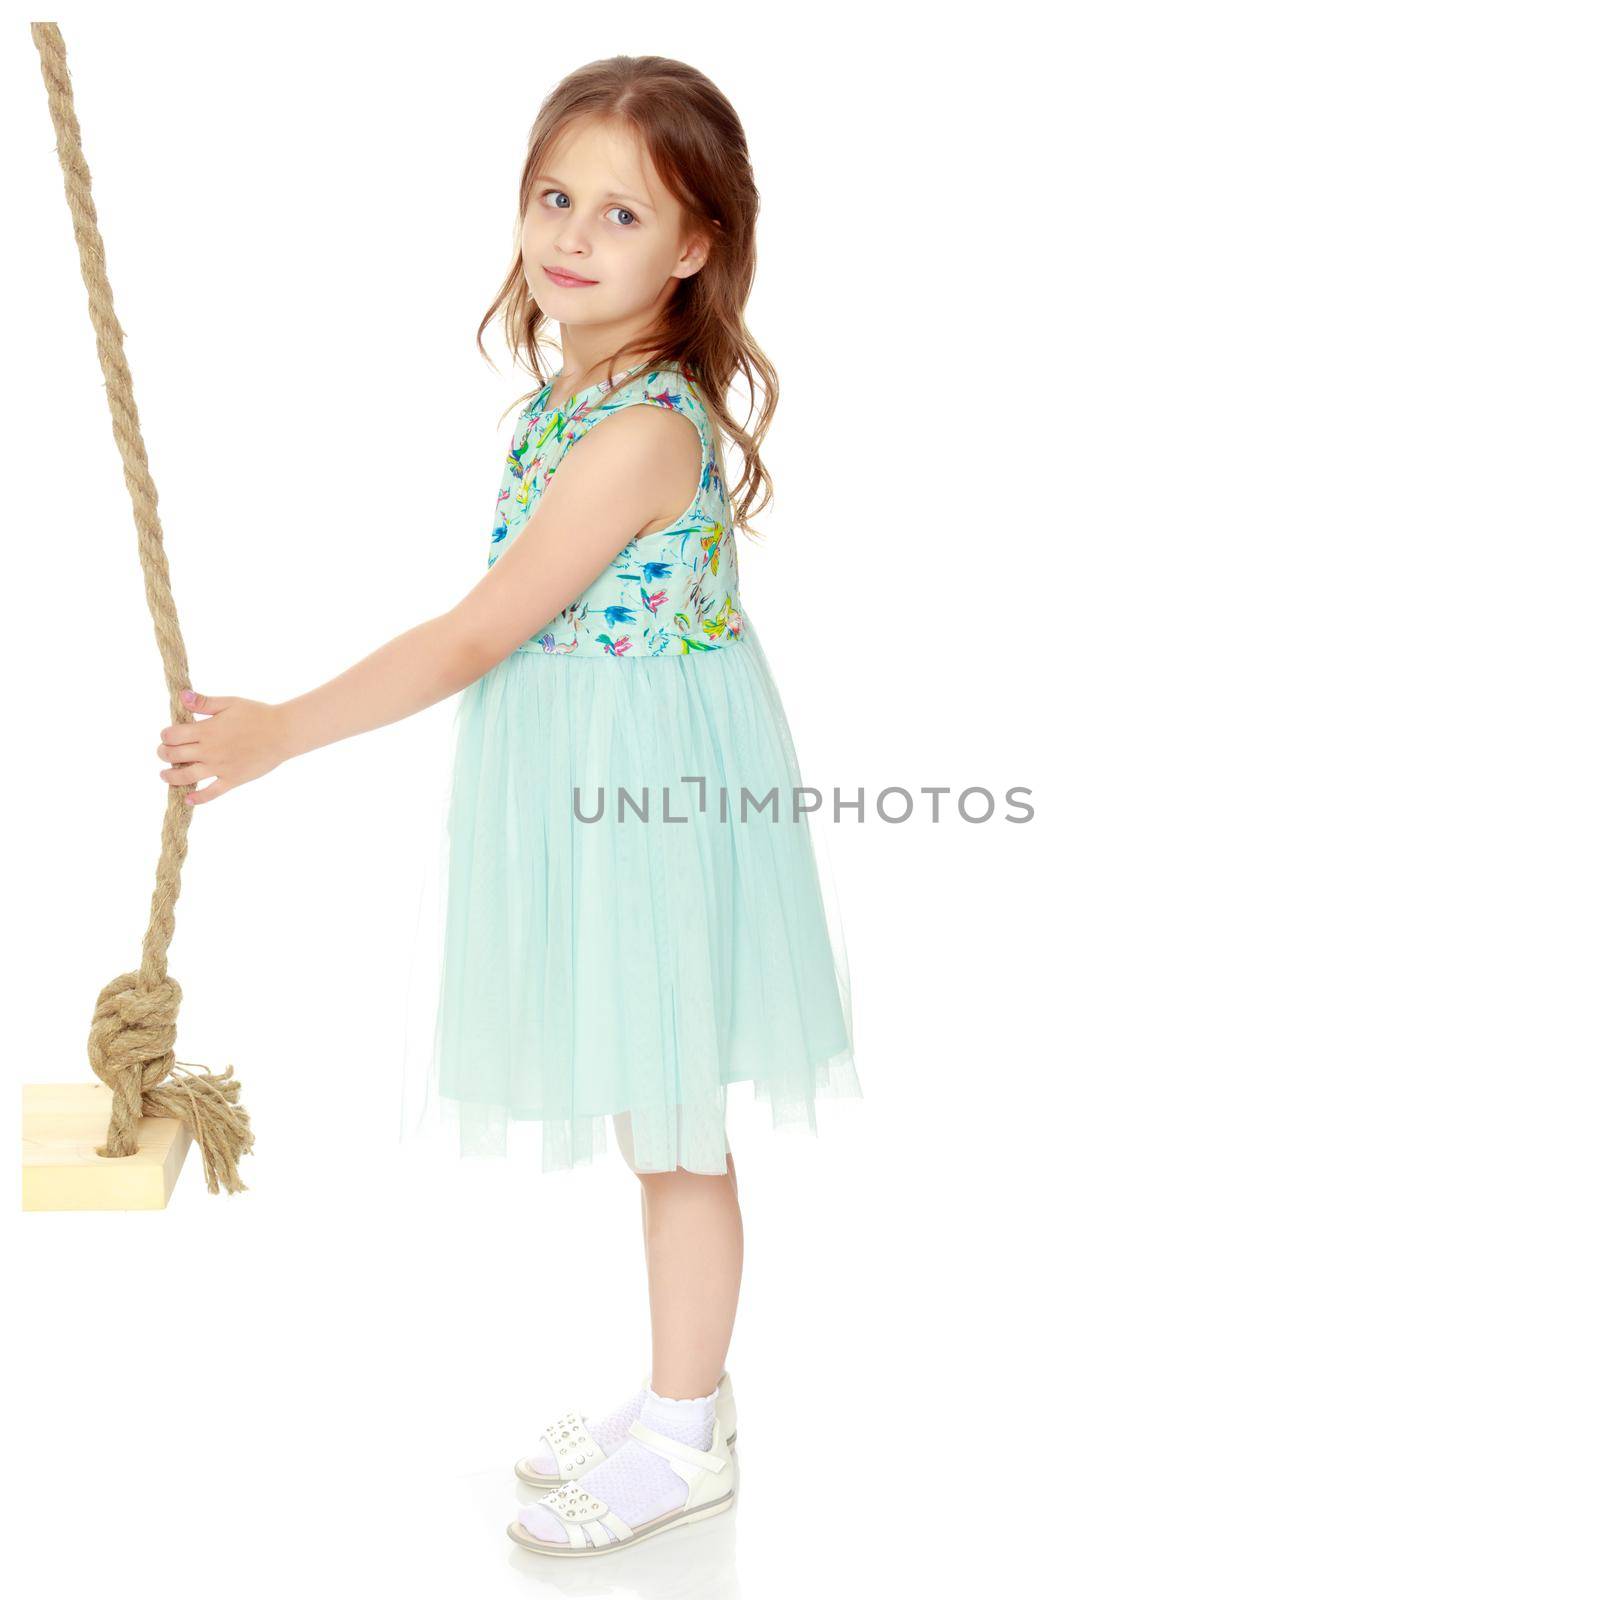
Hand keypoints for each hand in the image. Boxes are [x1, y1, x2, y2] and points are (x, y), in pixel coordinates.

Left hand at [156, 689, 289, 806]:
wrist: (284, 732)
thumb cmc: (258, 714)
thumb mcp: (230, 703)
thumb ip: (204, 702)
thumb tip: (181, 696)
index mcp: (207, 730)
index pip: (172, 735)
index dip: (166, 735)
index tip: (169, 734)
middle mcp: (209, 751)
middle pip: (173, 755)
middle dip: (164, 753)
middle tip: (165, 752)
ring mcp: (220, 767)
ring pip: (186, 776)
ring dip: (170, 776)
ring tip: (165, 775)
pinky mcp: (233, 779)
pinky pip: (211, 793)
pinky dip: (198, 798)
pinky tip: (188, 799)